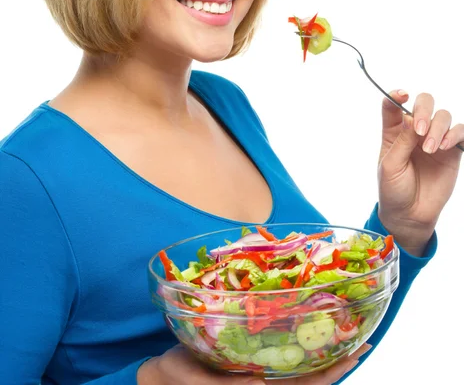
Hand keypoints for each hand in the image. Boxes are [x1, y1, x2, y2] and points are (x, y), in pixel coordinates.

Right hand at [137, 342, 371, 383]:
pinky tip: (303, 324)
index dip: (333, 373)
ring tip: (341, 328)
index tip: (356, 353)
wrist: (161, 375)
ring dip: (322, 349)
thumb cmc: (178, 377)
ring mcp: (258, 371)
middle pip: (311, 375)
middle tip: (363, 338)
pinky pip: (280, 352)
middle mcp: (264, 382)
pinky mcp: (248, 359)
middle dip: (338, 359)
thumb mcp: (200, 383)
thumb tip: (258, 383)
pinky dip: (296, 340)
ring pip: (299, 364)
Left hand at [377, 89, 463, 254]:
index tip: (402, 95)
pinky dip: (454, 135)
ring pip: (443, 116)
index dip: (396, 95)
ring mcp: (434, 139)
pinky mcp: (452, 152)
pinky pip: (460, 132)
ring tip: (430, 149)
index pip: (394, 105)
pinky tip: (443, 146)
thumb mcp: (391, 165)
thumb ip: (402, 141)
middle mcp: (414, 131)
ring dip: (437, 128)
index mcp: (394, 131)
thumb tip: (411, 118)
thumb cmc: (394, 189)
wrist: (410, 214)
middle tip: (419, 131)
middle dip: (423, 111)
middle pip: (423, 103)